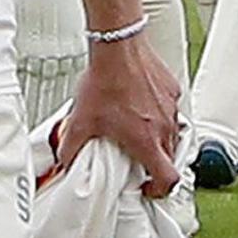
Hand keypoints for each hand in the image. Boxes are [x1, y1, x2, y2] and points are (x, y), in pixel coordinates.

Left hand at [54, 37, 182, 198]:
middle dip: (157, 165)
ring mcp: (170, 109)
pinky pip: (170, 110)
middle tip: (140, 161)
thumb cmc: (105, 81)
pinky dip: (160, 115)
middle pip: (171, 159)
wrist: (117, 47)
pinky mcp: (171, 90)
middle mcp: (164, 127)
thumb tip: (64, 158)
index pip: (168, 180)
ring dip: (159, 140)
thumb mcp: (81, 122)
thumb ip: (70, 146)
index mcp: (146, 142)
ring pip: (173, 134)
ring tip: (139, 133)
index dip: (160, 190)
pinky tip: (141, 106)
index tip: (149, 187)